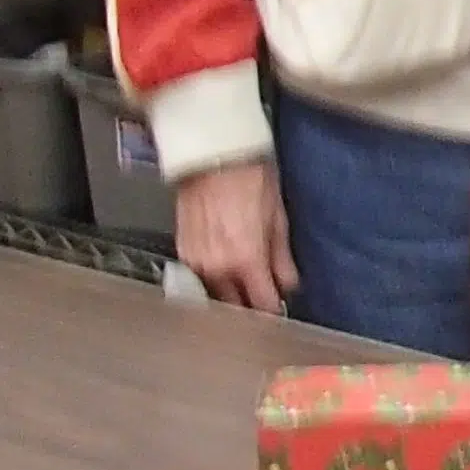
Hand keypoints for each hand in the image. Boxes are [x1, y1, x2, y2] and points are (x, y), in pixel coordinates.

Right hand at [173, 161, 299, 314]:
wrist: (213, 157)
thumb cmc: (250, 179)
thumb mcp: (277, 217)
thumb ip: (281, 257)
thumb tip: (288, 283)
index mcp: (245, 260)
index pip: (260, 305)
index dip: (272, 311)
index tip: (279, 310)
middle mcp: (216, 267)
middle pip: (234, 306)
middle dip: (249, 308)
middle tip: (262, 301)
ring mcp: (195, 262)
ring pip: (215, 295)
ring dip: (230, 297)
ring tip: (244, 289)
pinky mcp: (182, 253)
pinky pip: (199, 278)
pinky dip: (213, 281)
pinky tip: (225, 273)